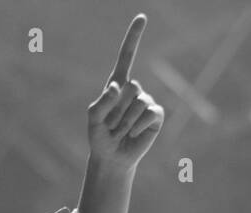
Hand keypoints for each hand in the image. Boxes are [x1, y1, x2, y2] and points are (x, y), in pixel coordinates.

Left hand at [86, 14, 164, 172]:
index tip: (142, 17)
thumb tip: (118, 86)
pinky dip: (137, 126)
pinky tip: (132, 134)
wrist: (112, 157)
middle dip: (118, 110)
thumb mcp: (93, 119)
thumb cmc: (100, 136)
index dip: (134, 37)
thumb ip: (101, 102)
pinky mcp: (156, 115)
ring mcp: (147, 101)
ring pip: (139, 102)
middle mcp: (134, 90)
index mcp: (117, 84)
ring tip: (121, 131)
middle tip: (112, 125)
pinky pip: (149, 113)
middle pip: (131, 87)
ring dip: (125, 121)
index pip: (126, 56)